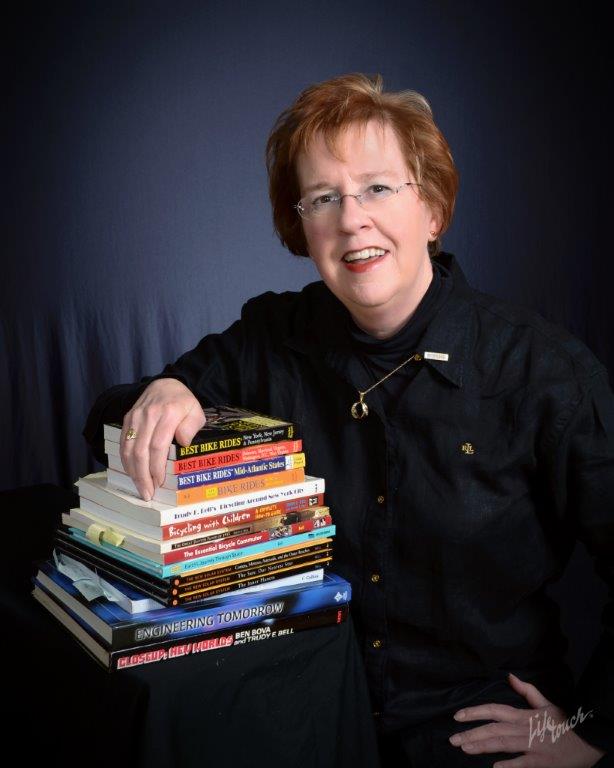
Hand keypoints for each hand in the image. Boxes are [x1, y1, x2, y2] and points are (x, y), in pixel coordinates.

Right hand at [120, 378, 205, 499]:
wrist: (166, 383)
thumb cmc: (184, 403)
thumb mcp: (196, 412)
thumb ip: (192, 427)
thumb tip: (183, 443)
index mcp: (169, 413)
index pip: (158, 446)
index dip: (157, 467)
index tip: (159, 483)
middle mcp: (149, 415)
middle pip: (141, 450)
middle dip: (142, 475)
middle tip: (147, 493)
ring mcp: (136, 416)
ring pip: (129, 448)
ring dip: (132, 471)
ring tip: (139, 487)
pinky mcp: (127, 418)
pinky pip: (123, 442)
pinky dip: (125, 460)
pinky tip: (132, 472)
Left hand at [449, 673, 604, 766]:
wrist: (589, 739)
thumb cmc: (566, 722)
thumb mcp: (546, 703)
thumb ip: (527, 690)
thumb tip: (510, 676)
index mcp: (523, 715)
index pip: (494, 710)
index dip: (475, 712)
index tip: (457, 716)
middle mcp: (524, 729)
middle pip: (493, 729)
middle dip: (471, 733)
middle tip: (453, 739)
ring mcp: (532, 745)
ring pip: (502, 744)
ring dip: (482, 746)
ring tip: (465, 748)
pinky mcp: (542, 762)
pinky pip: (523, 764)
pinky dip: (509, 765)